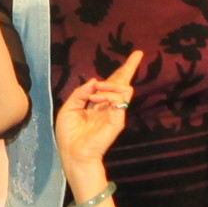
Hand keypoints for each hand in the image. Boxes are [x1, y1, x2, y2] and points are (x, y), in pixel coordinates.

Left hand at [54, 51, 138, 195]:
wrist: (74, 152)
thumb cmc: (69, 134)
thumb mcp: (69, 108)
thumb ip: (80, 93)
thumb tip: (94, 80)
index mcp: (97, 104)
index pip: (110, 84)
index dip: (118, 72)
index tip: (131, 59)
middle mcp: (108, 106)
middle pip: (122, 83)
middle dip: (129, 67)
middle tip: (138, 54)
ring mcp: (115, 112)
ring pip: (123, 88)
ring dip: (108, 85)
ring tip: (95, 94)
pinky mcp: (118, 118)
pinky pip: (119, 98)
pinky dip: (107, 94)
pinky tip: (96, 99)